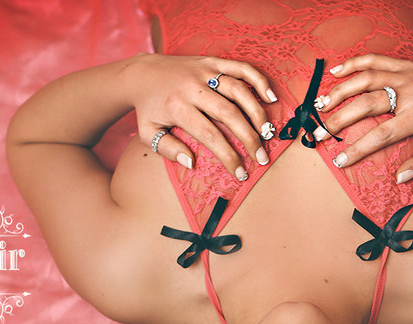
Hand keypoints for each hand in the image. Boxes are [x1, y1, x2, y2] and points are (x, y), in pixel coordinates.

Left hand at [125, 53, 277, 177]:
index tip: (240, 172)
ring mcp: (204, 72)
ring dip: (257, 113)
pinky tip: (270, 97)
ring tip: (268, 133)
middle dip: (249, 138)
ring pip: (238, 91)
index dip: (228, 156)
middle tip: (261, 157)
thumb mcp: (148, 132)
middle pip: (229, 114)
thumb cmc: (149, 108)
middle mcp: (193, 87)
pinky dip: (258, 80)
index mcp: (178, 107)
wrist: (142, 73)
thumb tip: (191, 162)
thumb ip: (167, 148)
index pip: (210, 135)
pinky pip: (240, 68)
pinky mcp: (212, 61)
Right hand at [318, 54, 412, 181]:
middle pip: (366, 103)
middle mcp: (411, 92)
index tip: (340, 161)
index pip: (381, 135)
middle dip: (339, 119)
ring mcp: (407, 75)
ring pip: (366, 78)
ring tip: (319, 104)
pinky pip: (376, 59)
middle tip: (318, 134)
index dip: (358, 149)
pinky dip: (355, 63)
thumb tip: (398, 176)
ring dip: (339, 90)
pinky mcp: (406, 65)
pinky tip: (336, 71)